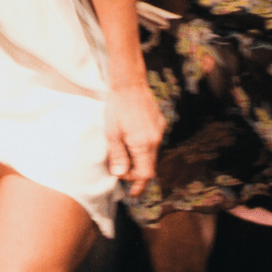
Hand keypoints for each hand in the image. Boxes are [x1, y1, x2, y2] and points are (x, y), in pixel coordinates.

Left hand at [105, 81, 165, 196]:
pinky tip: (130, 141)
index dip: (136, 183)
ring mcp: (159, 131)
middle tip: (120, 172)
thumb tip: (119, 175)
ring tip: (122, 155)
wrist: (129, 83)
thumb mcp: (112, 133)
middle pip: (150, 165)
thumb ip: (117, 156)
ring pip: (151, 154)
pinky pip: (153, 142)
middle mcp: (155, 140)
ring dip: (139, 159)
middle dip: (136, 172)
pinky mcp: (159, 123)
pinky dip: (142, 148)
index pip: (146, 174)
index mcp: (144, 144)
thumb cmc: (117, 107)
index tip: (127, 187)